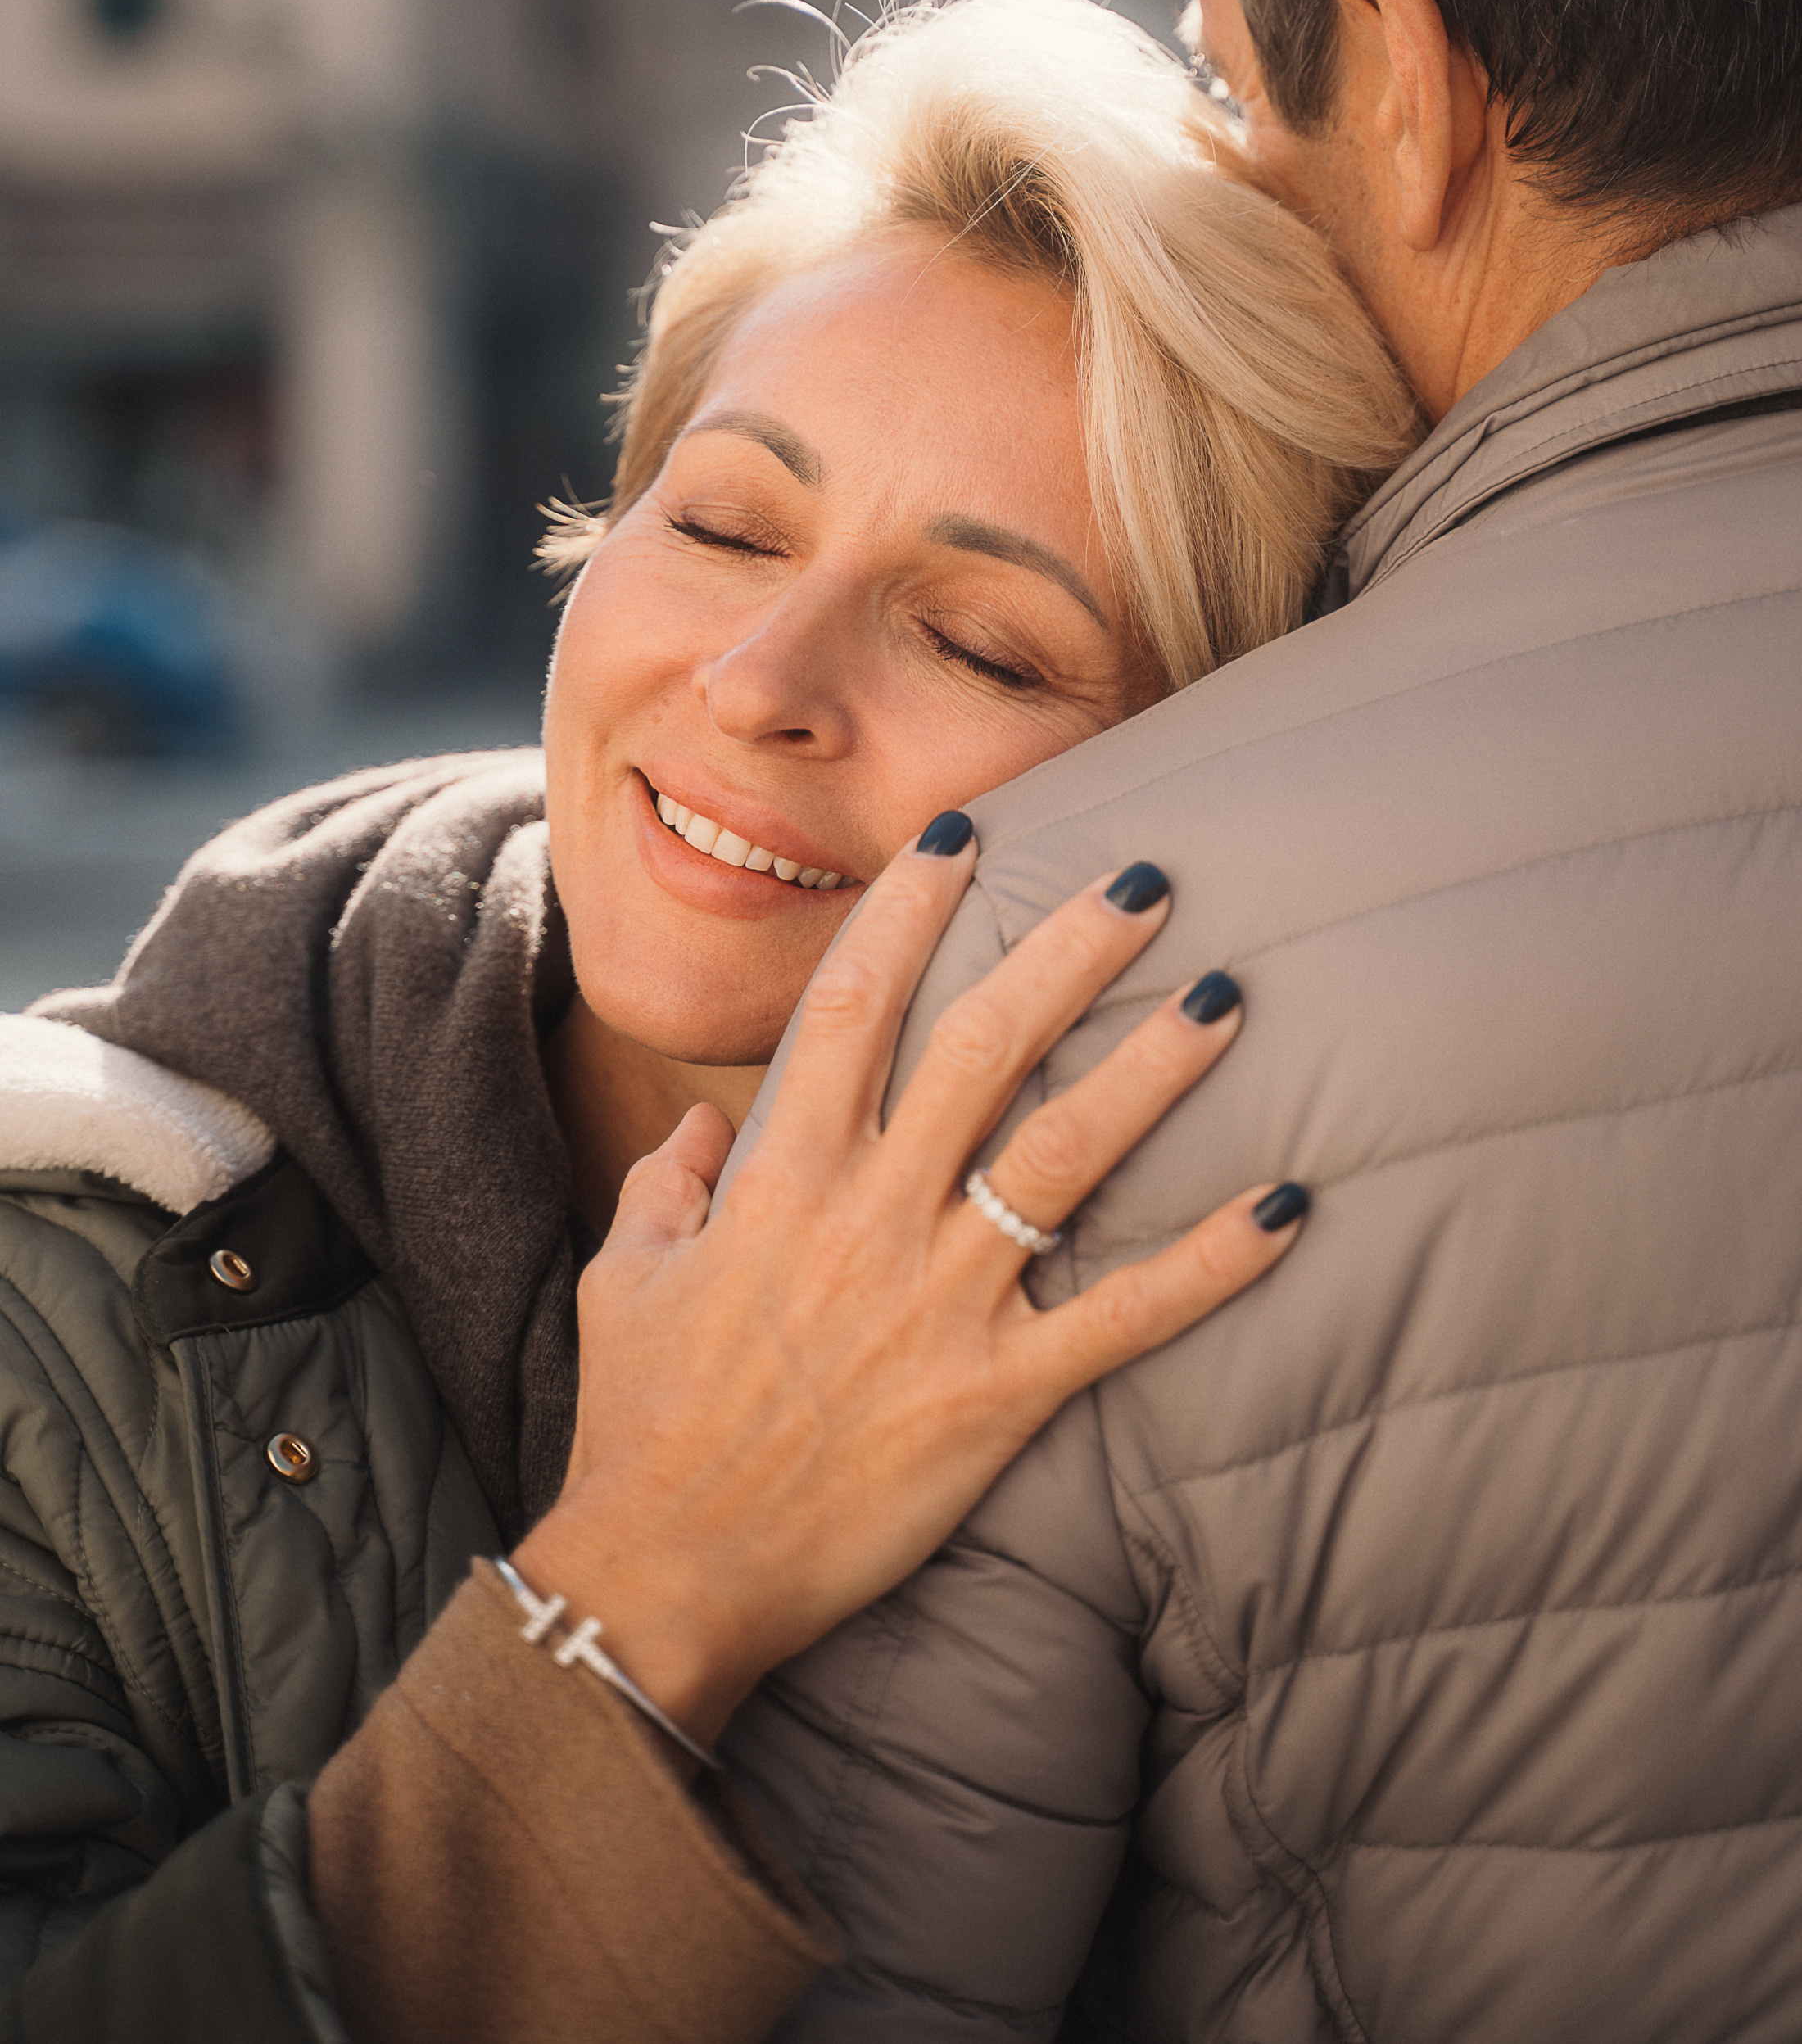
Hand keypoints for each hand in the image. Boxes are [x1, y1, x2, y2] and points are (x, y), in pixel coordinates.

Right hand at [514, 823, 1303, 1746]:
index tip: (965, 840)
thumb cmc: (641, 1422)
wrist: (664, 1577)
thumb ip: (669, 1183)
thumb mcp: (624, 1275)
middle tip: (1146, 879)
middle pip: (983, 1047)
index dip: (913, 910)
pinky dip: (1208, 1264)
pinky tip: (1285, 1207)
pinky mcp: (994, 1398)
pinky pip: (1121, 1318)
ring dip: (1151, 1070)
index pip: (854, 1002)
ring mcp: (936, 1305)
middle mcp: (866, 1216)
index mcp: (777, 1174)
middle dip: (1069, 952)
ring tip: (1227, 995)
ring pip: (1064, 1156)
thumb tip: (704, 1129)